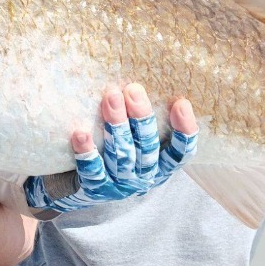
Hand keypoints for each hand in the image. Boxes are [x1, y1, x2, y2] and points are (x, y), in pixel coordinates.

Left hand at [24, 83, 197, 213]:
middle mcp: (144, 177)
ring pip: (122, 155)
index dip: (184, 130)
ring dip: (116, 126)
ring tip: (110, 98)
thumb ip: (145, 121)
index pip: (181, 153)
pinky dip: (87, 152)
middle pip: (147, 147)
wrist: (83, 189)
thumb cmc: (118, 155)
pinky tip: (80, 133)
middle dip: (141, 117)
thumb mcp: (139, 142)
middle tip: (134, 89)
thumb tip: (144, 76)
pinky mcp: (95, 188)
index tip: (181, 103)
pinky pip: (92, 171)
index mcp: (161, 166)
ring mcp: (120, 185)